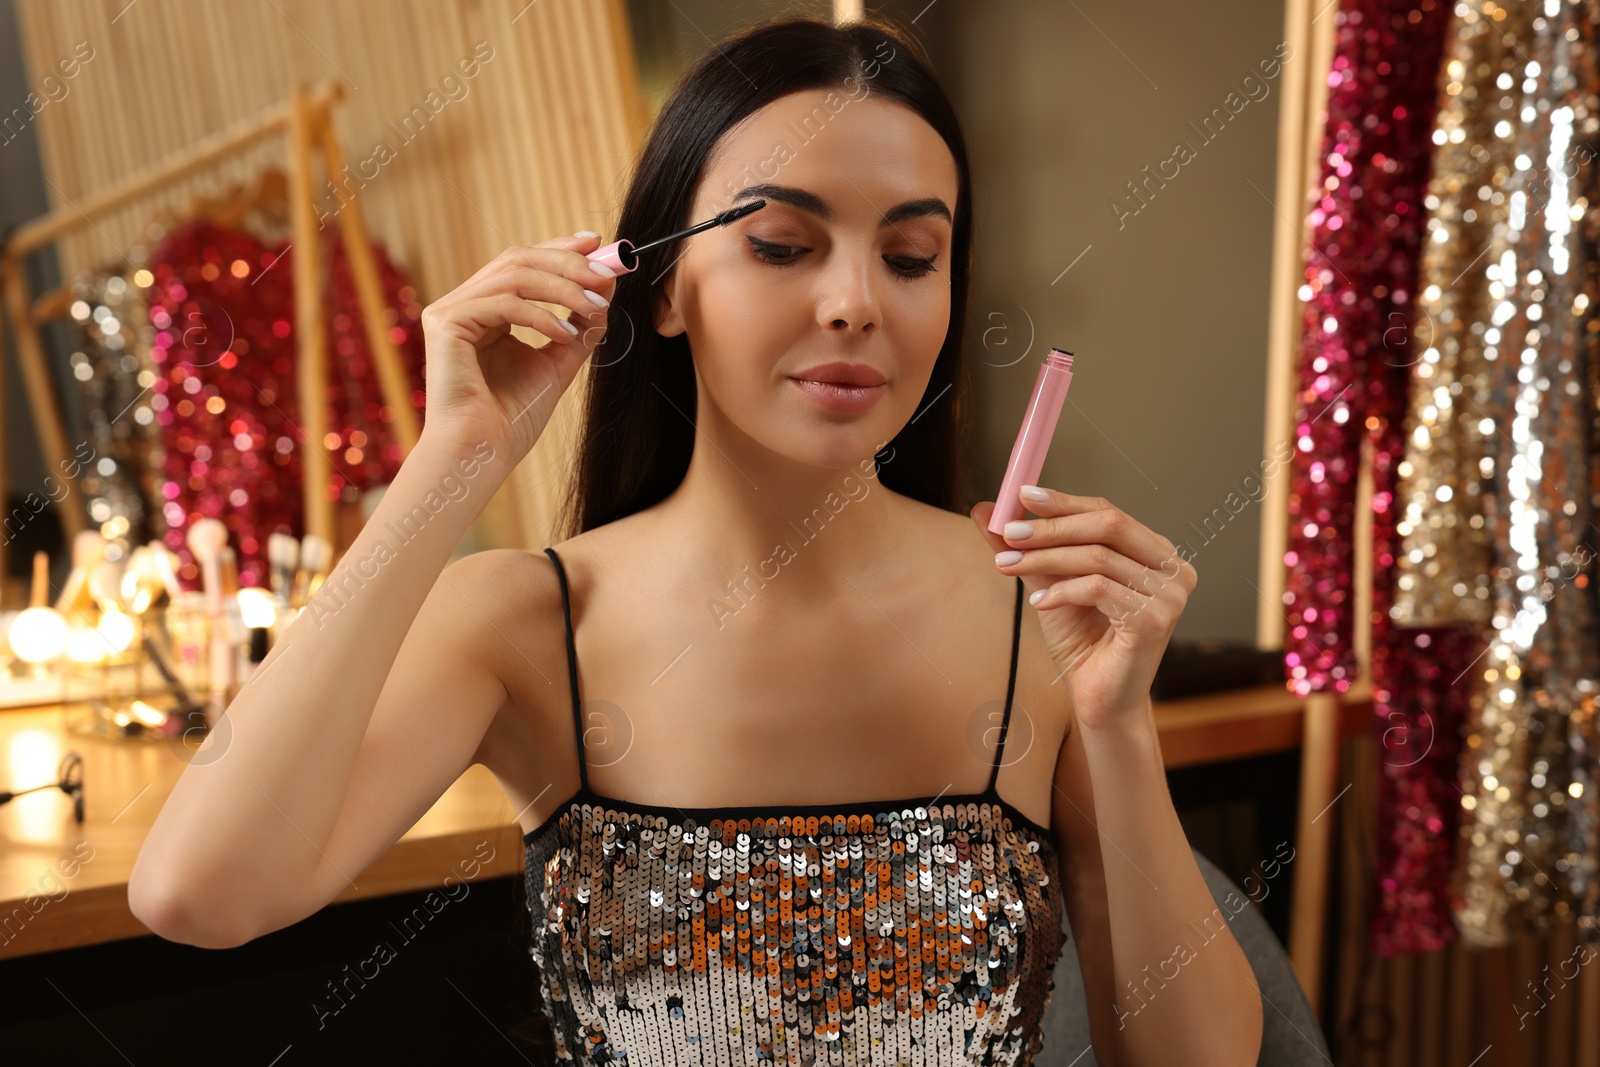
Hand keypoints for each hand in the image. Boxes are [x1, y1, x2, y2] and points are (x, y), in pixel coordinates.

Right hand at [418, 233, 615, 460]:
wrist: (482, 453)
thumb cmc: (512, 417)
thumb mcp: (557, 364)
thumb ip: (577, 330)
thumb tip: (604, 298)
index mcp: (487, 310)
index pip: (524, 263)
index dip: (560, 248)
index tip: (599, 245)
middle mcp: (465, 304)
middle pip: (519, 259)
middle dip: (568, 262)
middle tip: (606, 272)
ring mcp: (451, 310)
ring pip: (513, 274)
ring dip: (563, 286)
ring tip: (595, 306)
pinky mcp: (445, 322)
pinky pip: (502, 303)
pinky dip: (540, 315)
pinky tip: (564, 334)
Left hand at [970, 486, 1196, 731]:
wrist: (1099, 699)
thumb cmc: (1082, 641)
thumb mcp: (1050, 583)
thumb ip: (1026, 547)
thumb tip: (986, 510)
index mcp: (1155, 552)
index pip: (1108, 511)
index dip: (1064, 501)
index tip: (1021, 495)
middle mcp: (1172, 568)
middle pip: (1109, 524)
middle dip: (1052, 526)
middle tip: (1009, 531)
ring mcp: (1169, 595)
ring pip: (1098, 556)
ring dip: (1045, 559)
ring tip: (1008, 566)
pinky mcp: (1154, 620)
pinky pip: (1099, 588)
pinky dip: (1062, 590)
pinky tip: (1038, 601)